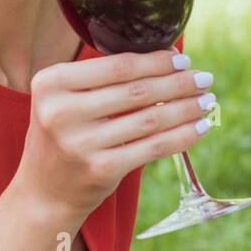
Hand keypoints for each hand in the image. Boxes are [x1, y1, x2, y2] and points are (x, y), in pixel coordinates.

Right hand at [15, 49, 215, 216]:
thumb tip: (165, 58)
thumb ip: (98, 80)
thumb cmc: (61, 136)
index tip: (182, 59)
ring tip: (206, 100)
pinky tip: (200, 127)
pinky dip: (182, 135)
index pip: (116, 65)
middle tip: (204, 78)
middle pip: (136, 90)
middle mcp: (61, 112)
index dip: (155, 61)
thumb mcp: (62, 101)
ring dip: (186, 107)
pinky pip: (153, 147)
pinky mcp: (101, 169)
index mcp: (50, 84)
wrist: (44, 192)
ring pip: (150, 119)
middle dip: (178, 82)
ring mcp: (81, 143)